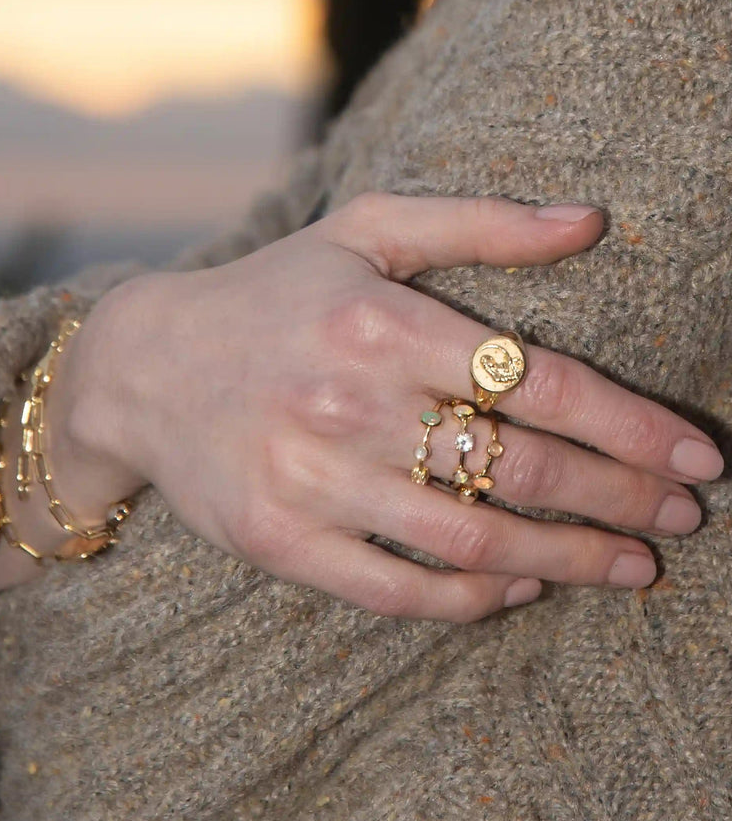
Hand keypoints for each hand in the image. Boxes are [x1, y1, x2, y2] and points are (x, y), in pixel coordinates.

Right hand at [0, 195, 723, 619]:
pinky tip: (520, 588)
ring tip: (632, 568)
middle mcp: (347, 404)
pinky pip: (393, 589)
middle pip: (520, 468)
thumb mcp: (364, 231)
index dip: (633, 427)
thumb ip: (479, 223)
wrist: (144, 369)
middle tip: (685, 520)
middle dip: (622, 500)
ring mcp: (310, 481)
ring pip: (469, 539)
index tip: (696, 458)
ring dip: (567, 560)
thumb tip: (590, 221)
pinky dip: (469, 599)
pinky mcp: (279, 541)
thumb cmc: (272, 297)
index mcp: (380, 324)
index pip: (539, 384)